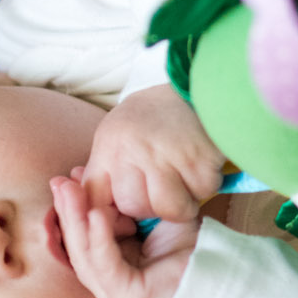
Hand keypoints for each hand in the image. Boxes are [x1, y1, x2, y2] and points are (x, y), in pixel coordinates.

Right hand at [51, 173, 198, 297]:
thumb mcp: (153, 217)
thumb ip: (126, 204)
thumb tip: (100, 175)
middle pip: (78, 245)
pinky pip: (105, 265)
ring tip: (71, 191)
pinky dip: (99, 239)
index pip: (83, 236)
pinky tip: (97, 214)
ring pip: (86, 255)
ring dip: (76, 221)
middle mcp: (107, 283)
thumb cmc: (189, 245)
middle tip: (60, 182)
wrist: (218, 272)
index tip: (70, 177)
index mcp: (111, 267)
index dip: (74, 208)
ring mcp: (113, 295)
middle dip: (68, 211)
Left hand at [80, 84, 223, 225]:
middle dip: (152, 206)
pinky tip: (201, 166)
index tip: (124, 215)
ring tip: (184, 181)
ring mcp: (165, 155)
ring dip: (181, 202)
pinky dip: (205, 186)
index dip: (109, 214)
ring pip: (169, 208)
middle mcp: (132, 150)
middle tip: (164, 186)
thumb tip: (92, 207)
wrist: (198, 83)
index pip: (94, 197)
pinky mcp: (197, 159)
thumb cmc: (156, 115)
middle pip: (135, 208)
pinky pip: (200, 194)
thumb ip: (106, 169)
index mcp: (109, 145)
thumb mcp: (119, 133)